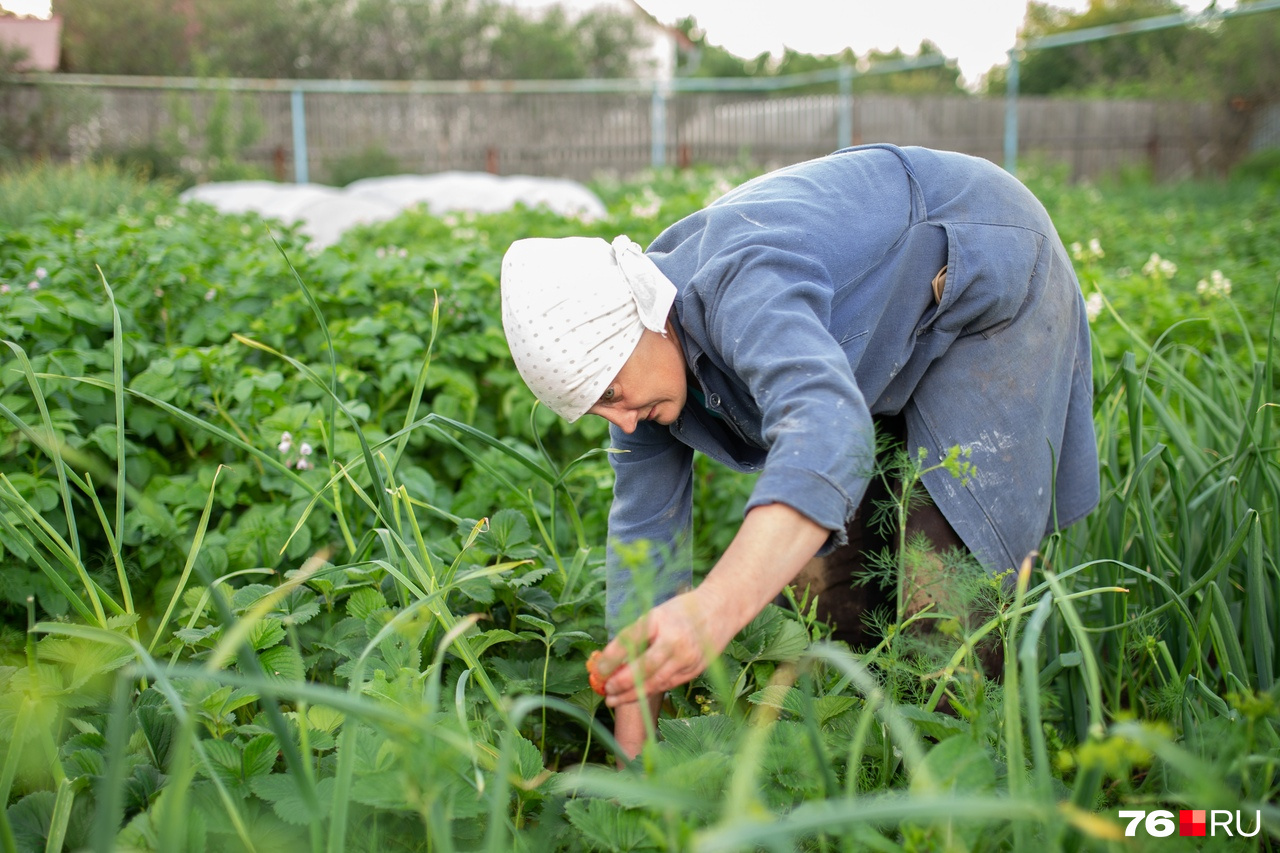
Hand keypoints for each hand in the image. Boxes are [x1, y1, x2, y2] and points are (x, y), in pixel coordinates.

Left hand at [594, 589, 728, 706]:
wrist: (719, 610)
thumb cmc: (680, 611)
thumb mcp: (655, 614)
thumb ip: (637, 636)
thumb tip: (610, 661)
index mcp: (658, 620)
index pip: (629, 641)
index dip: (611, 658)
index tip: (597, 671)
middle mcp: (673, 640)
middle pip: (642, 668)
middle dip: (621, 683)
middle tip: (605, 691)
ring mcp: (686, 657)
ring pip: (655, 682)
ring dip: (632, 694)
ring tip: (614, 699)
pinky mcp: (695, 669)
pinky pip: (668, 684)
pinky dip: (650, 690)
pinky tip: (636, 695)